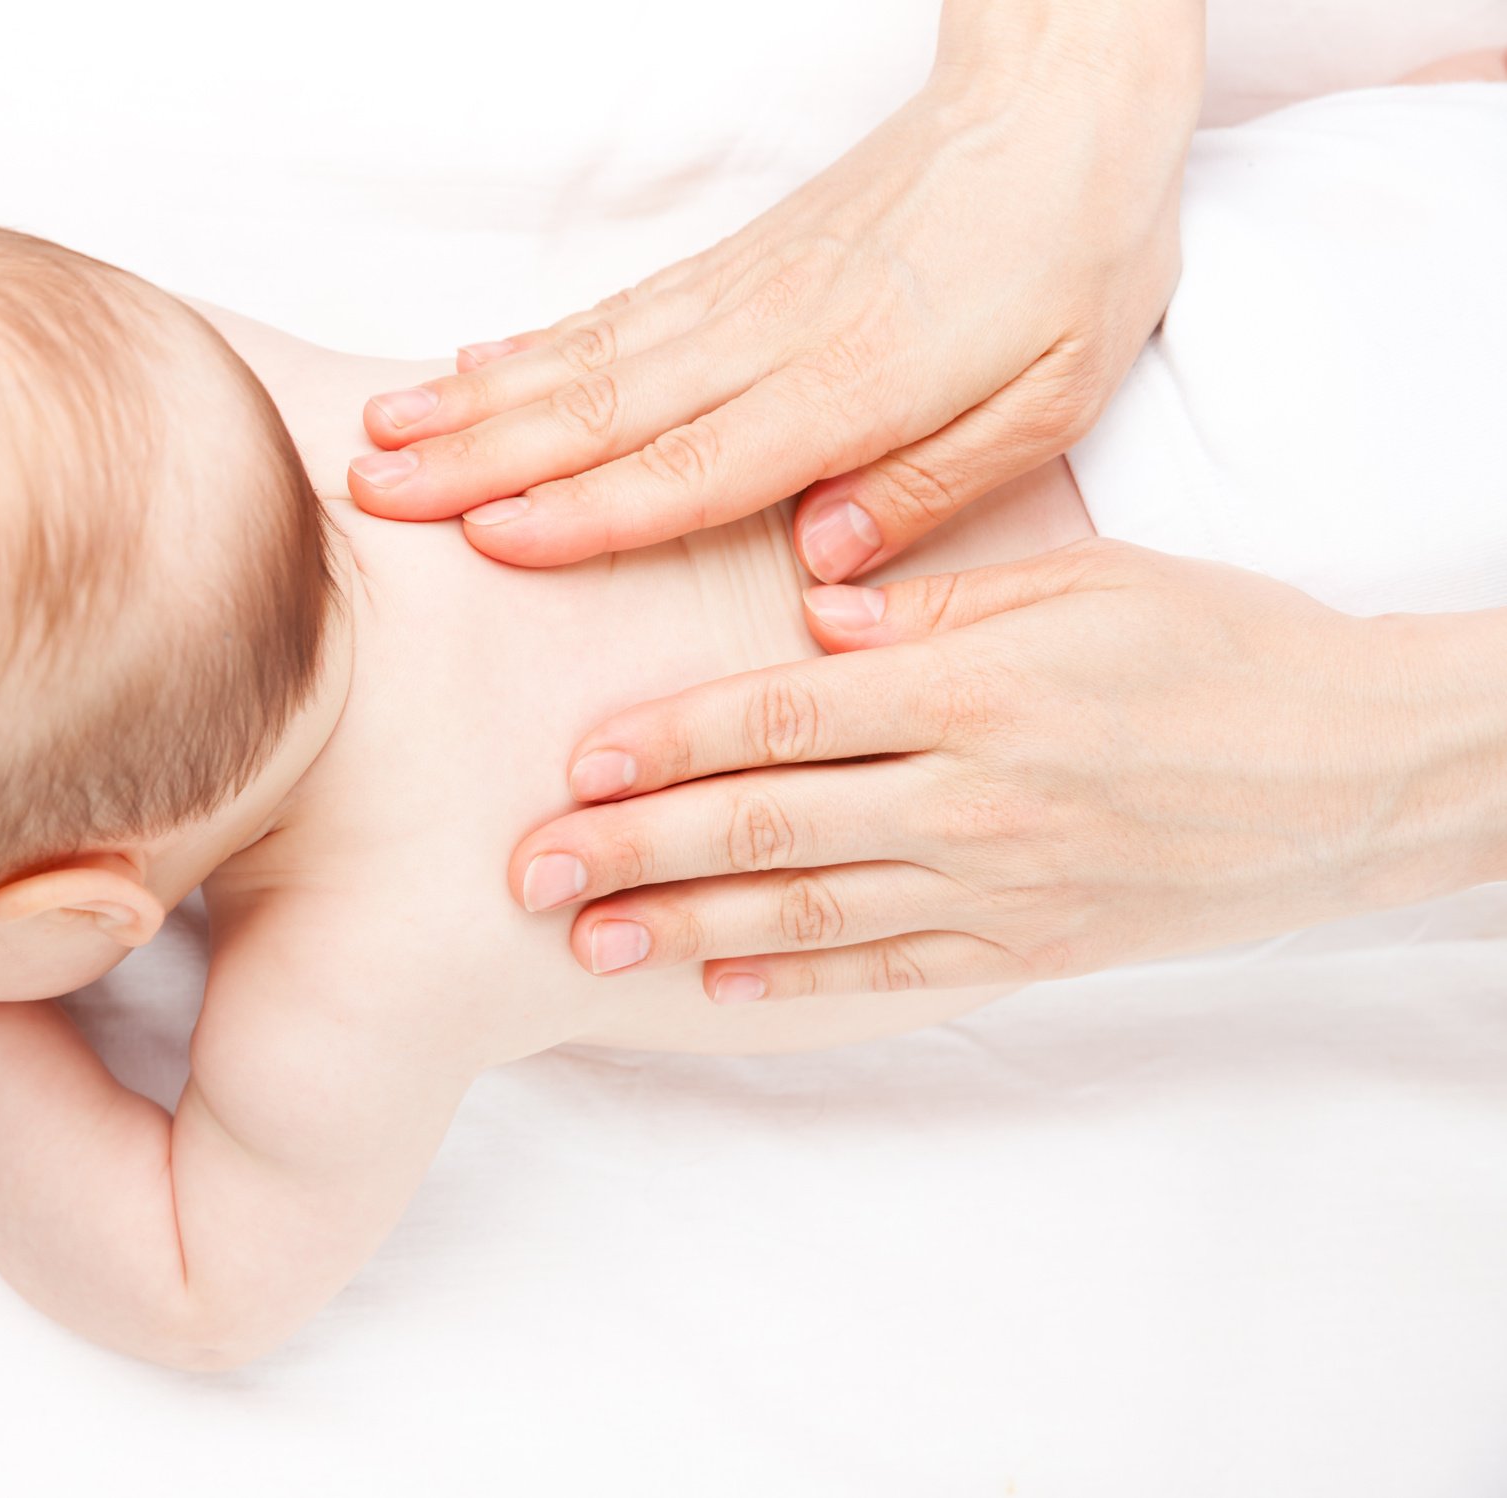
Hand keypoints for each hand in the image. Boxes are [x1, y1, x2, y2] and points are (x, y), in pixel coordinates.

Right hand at [348, 1, 1198, 578]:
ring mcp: (743, 290)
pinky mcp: (737, 260)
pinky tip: (474, 360)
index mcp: (854, 384)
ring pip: (588, 353)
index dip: (587, 506)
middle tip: (372, 489)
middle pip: (603, 407)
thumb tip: (825, 561)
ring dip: (479, 397)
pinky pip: (618, 308)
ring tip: (383, 430)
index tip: (487, 534)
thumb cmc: (1072, 256)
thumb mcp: (1051, 397)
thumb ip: (934, 483)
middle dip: (479, 455)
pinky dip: (535, 341)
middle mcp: (775, 335)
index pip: (695, 463)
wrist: (1063, 100)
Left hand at [509, 542, 1506, 997]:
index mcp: (972, 686)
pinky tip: (713, 985)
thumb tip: (812, 607)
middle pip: (765, 826)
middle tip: (528, 870)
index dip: (666, 741)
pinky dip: (797, 982)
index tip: (575, 760)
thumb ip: (939, 596)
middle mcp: (971, 794)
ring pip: (808, 913)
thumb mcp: (1085, 582)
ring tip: (586, 943)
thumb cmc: (1220, 647)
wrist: (1358, 770)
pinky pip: (892, 972)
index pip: (779, 713)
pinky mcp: (1031, 944)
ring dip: (683, 929)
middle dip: (632, 848)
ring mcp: (1000, 883)